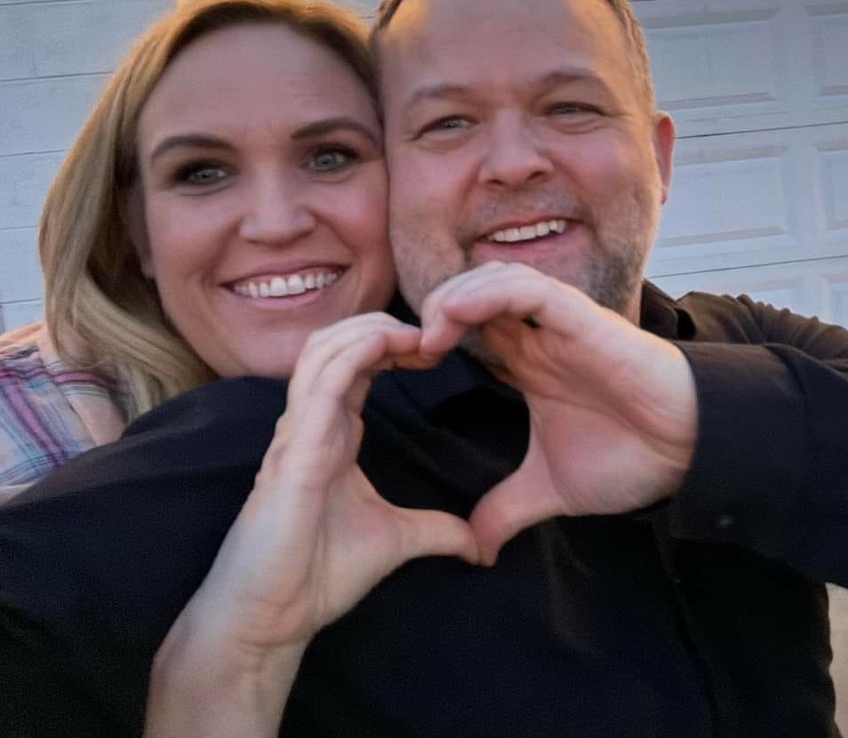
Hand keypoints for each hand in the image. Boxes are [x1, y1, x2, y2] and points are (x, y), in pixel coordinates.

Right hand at [146, 313, 478, 736]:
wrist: (271, 618)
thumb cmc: (316, 575)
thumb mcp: (395, 541)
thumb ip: (436, 531)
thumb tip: (479, 546)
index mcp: (333, 432)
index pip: (358, 364)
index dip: (394, 345)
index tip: (437, 348)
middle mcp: (313, 421)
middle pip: (339, 343)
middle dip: (385, 325)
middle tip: (433, 331)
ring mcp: (299, 430)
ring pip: (325, 349)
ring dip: (371, 328)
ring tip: (416, 332)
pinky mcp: (294, 447)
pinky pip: (321, 381)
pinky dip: (354, 352)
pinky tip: (389, 343)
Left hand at [419, 262, 697, 563]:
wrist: (687, 453)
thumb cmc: (629, 456)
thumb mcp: (549, 488)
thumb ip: (507, 508)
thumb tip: (476, 548)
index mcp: (526, 361)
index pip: (466, 325)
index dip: (429, 336)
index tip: (402, 368)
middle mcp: (538, 334)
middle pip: (471, 293)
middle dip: (432, 310)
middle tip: (406, 349)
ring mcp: (559, 322)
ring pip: (494, 279)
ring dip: (454, 297)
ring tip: (429, 334)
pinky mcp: (581, 318)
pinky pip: (529, 288)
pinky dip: (488, 293)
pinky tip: (457, 316)